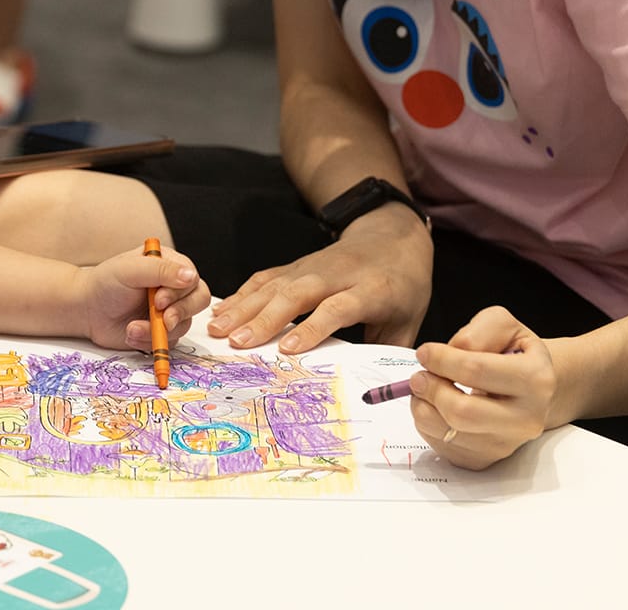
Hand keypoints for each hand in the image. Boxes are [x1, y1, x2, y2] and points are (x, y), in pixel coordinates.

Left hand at [78, 245, 209, 350]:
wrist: (87, 310)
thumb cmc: (106, 283)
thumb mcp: (130, 270)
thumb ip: (160, 271)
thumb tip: (191, 277)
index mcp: (169, 264)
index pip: (192, 278)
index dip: (180, 292)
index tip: (158, 301)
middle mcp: (173, 286)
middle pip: (198, 300)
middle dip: (179, 313)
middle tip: (161, 320)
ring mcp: (169, 309)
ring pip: (184, 324)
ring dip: (158, 330)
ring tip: (132, 328)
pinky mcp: (162, 330)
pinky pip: (170, 341)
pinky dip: (150, 341)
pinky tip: (131, 334)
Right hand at [206, 203, 431, 350]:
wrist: (391, 235)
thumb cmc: (403, 284)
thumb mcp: (410, 319)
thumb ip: (389, 351)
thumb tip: (372, 391)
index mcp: (370, 290)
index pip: (337, 308)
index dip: (312, 327)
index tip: (288, 349)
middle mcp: (335, 275)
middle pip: (296, 294)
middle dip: (264, 318)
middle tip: (236, 342)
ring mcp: (312, 267)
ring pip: (274, 284)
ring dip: (243, 306)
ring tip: (217, 328)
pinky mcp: (296, 264)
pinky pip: (266, 278)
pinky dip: (242, 293)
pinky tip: (222, 309)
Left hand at [409, 306, 554, 469]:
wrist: (533, 389)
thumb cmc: (513, 353)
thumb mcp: (503, 325)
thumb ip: (477, 331)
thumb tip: (449, 351)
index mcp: (535, 379)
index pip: (476, 370)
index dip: (441, 359)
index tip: (424, 353)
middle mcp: (526, 419)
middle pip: (462, 411)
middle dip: (430, 388)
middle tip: (418, 375)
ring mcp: (507, 445)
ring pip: (447, 432)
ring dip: (423, 405)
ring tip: (426, 388)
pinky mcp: (486, 461)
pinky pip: (443, 447)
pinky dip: (427, 423)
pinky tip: (435, 406)